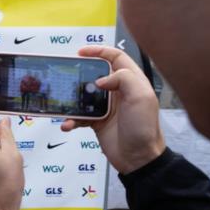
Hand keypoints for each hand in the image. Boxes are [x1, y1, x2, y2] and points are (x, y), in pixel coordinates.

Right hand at [61, 46, 164, 174]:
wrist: (138, 158)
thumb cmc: (144, 128)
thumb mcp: (141, 97)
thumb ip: (123, 78)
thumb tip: (100, 80)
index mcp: (132, 81)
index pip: (116, 57)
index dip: (99, 51)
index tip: (82, 52)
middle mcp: (119, 91)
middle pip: (96, 74)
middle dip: (80, 74)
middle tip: (67, 75)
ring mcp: (107, 107)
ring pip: (84, 96)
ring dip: (72, 100)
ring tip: (65, 103)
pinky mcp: (97, 121)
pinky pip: (79, 116)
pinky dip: (72, 120)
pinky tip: (68, 124)